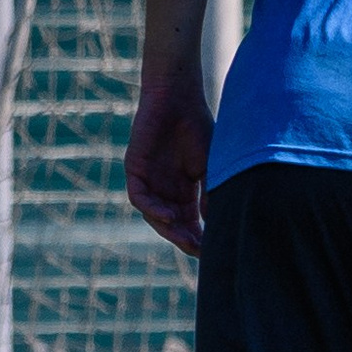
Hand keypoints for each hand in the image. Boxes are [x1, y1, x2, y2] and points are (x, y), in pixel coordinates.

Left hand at [124, 70, 213, 255]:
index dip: (201, 238)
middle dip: (186, 240)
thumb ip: (212, 194)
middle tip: (200, 252)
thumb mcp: (212, 168)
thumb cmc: (201, 128)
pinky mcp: (135, 170)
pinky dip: (152, 210)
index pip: (191, 223)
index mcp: (186, 192)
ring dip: (169, 230)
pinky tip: (169, 217)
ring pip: (154, 216)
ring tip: (186, 239)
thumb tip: (217, 224)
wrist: (179, 99)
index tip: (215, 251)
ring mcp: (149, 181)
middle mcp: (166, 190)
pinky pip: (139, 198)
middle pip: (173, 225)